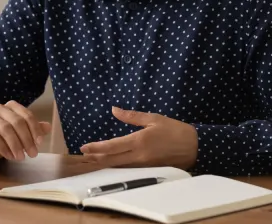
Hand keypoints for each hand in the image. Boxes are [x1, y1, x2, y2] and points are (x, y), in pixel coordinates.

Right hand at [0, 100, 51, 163]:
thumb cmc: (2, 138)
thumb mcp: (19, 135)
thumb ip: (32, 129)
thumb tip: (48, 127)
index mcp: (11, 107)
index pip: (26, 114)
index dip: (35, 128)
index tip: (40, 142)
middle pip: (17, 121)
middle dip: (27, 139)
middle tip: (33, 154)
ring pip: (5, 129)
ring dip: (15, 145)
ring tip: (21, 158)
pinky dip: (3, 147)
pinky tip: (9, 156)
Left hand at [80, 107, 197, 169]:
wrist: (195, 147)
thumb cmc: (174, 130)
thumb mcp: (153, 118)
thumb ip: (132, 116)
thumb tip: (114, 110)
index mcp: (139, 141)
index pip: (113, 146)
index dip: (97, 147)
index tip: (84, 147)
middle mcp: (139, 156)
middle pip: (113, 159)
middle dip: (97, 157)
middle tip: (83, 155)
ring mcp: (145, 166)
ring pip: (120, 166)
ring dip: (105, 163)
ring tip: (92, 159)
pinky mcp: (150, 170)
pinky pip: (129, 170)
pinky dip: (118, 167)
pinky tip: (111, 164)